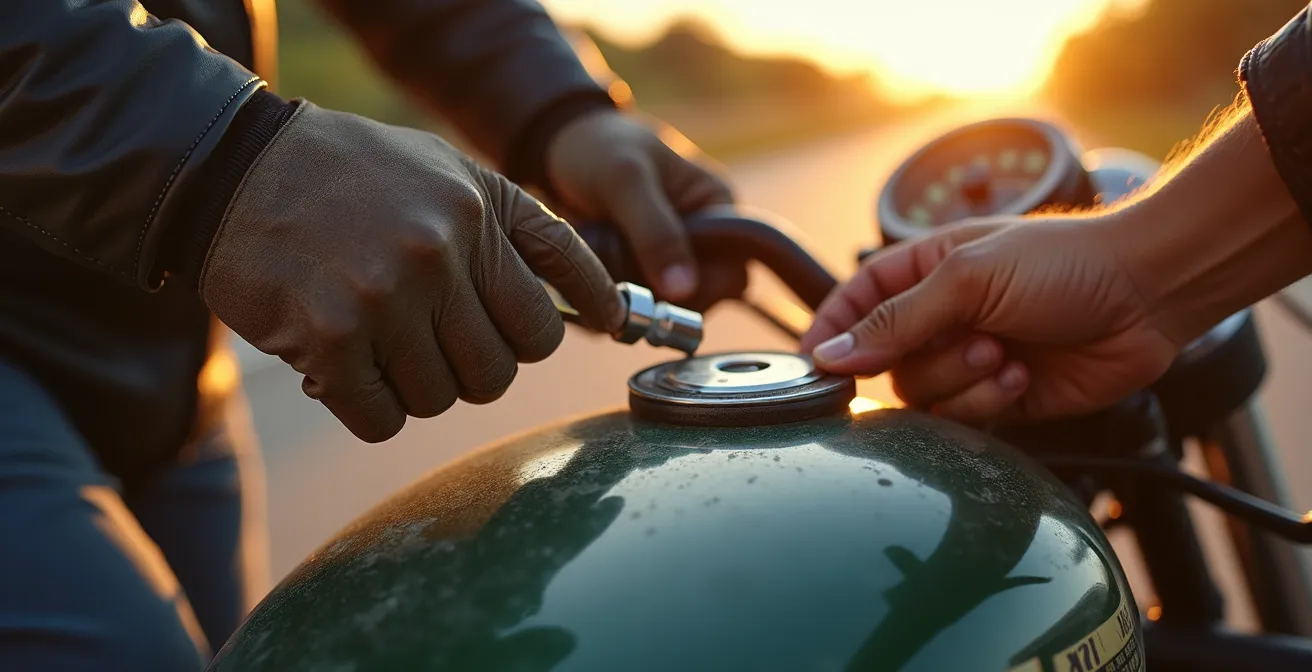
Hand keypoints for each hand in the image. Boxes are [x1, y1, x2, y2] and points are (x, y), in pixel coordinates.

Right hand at [199, 102, 624, 442]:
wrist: (231, 168)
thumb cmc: (344, 174)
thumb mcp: (442, 170)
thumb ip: (508, 227)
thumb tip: (587, 300)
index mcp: (478, 208)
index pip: (564, 280)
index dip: (588, 311)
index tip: (609, 325)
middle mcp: (443, 252)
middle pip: (507, 364)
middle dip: (480, 366)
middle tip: (439, 344)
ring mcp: (388, 299)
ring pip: (448, 397)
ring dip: (418, 386)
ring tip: (382, 344)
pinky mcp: (332, 342)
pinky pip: (386, 418)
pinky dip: (371, 407)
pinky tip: (347, 369)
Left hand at [545, 109, 739, 307]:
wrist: (560, 146)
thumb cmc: (600, 147)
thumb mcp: (627, 180)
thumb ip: (656, 232)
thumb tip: (684, 290)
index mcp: (716, 208)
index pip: (733, 273)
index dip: (704, 291)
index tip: (662, 291)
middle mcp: (700, 239)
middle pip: (700, 300)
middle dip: (661, 301)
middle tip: (623, 288)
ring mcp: (667, 259)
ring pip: (664, 308)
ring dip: (633, 303)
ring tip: (600, 274)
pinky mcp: (637, 274)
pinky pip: (633, 307)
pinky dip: (611, 303)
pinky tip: (589, 281)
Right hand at [799, 216, 1179, 423]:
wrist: (1148, 295)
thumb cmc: (1064, 262)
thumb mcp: (969, 278)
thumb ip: (896, 321)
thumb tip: (833, 355)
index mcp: (925, 271)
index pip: (855, 303)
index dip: (834, 332)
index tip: (819, 364)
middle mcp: (941, 317)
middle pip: (887, 362)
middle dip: (928, 358)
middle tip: (978, 339)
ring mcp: (969, 359)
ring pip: (924, 395)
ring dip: (963, 379)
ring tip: (1007, 353)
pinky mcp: (1000, 397)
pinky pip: (963, 418)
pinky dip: (989, 401)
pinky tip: (1024, 375)